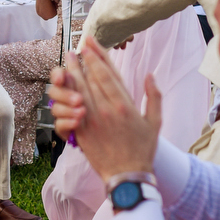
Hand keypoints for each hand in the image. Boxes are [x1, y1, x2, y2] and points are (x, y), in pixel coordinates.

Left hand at [47, 42, 160, 180]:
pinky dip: (67, 94)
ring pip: (79, 90)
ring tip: (69, 60)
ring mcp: (92, 121)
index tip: (91, 43)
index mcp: (125, 106)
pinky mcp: (82, 131)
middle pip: (91, 78)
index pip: (108, 74)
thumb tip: (150, 75)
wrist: (127, 176)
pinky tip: (64, 84)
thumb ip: (154, 96)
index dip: (98, 56)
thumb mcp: (155, 122)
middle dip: (83, 60)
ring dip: (73, 72)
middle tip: (77, 46)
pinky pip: (71, 108)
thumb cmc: (143, 149)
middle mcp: (107, 110)